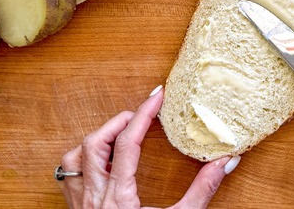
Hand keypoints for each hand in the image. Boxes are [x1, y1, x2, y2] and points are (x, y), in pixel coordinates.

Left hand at [58, 85, 241, 207]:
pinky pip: (67, 177)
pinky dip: (82, 160)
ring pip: (74, 157)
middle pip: (94, 143)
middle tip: (141, 115)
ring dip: (96, 139)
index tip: (157, 96)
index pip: (127, 143)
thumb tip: (226, 163)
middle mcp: (94, 198)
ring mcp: (80, 206)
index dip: (144, 114)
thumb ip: (202, 191)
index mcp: (119, 198)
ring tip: (119, 133)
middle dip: (118, 122)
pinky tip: (99, 161)